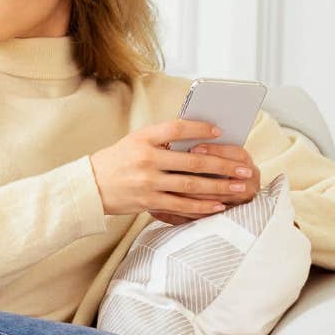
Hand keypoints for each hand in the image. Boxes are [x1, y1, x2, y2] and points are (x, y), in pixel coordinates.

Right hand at [89, 120, 259, 221]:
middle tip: (244, 168)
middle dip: (223, 165)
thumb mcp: (136, 142)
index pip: (177, 128)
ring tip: (238, 187)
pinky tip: (218, 205)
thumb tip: (200, 141)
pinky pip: (180, 205)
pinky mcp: (148, 201)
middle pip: (193, 161)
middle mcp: (146, 159)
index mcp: (143, 139)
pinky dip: (201, 206)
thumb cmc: (118, 161)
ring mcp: (148, 182)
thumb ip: (163, 140)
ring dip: (219, 187)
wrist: (90, 186)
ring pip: (191, 185)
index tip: (219, 131)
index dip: (200, 129)